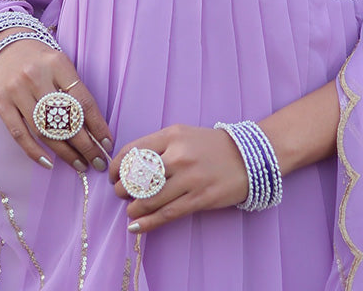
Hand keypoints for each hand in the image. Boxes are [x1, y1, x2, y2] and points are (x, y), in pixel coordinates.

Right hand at [0, 35, 113, 172]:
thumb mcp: (61, 64)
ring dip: (64, 153)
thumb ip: (74, 90)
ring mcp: (16, 90)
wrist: (6, 44)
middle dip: (85, 145)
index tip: (107, 143)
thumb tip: (94, 128)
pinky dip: (34, 152)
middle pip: (65, 119)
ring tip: (79, 164)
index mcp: (58, 63)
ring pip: (44, 131)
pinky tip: (49, 163)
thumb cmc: (41, 58)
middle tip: (97, 162)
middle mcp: (36, 76)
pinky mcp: (0, 103)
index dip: (97, 125)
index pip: (82, 100)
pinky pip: (19, 134)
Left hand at [110, 124, 248, 231]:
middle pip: (138, 176)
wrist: (249, 156)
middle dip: (123, 189)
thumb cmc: (212, 146)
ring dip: (134, 208)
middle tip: (122, 194)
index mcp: (172, 135)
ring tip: (131, 210)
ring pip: (149, 198)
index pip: (133, 151)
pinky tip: (136, 226)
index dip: (116, 167)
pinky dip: (147, 223)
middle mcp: (179, 154)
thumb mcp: (184, 135)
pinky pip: (166, 214)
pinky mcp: (200, 198)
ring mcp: (190, 178)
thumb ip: (159, 147)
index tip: (113, 176)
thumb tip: (130, 168)